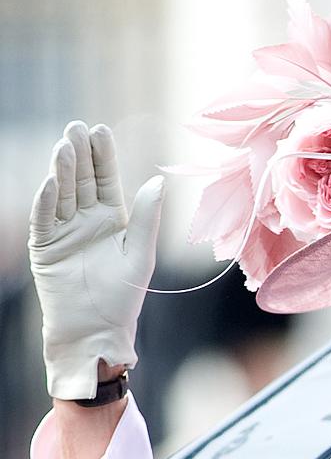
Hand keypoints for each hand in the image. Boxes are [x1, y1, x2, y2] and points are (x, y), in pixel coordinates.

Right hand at [28, 122, 161, 399]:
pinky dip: (46, 200)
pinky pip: (44, 219)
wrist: (97, 330)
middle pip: (82, 181)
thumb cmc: (124, 297)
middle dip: (80, 155)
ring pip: (62, 194)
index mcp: (112, 220)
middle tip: (77, 128)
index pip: (106, 181)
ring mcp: (63, 232)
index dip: (103, 157)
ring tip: (64, 146)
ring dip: (62, 171)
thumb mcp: (140, 253)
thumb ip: (147, 218)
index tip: (101, 130)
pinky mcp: (45, 247)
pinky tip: (51, 181)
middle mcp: (86, 221)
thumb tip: (158, 180)